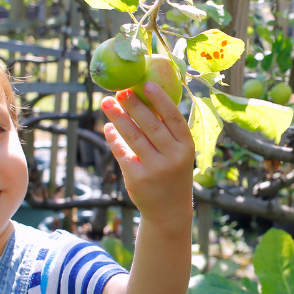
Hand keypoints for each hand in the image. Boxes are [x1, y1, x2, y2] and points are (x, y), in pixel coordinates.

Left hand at [101, 82, 194, 224]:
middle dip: (133, 104)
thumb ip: (166, 130)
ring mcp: (155, 168)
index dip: (160, 99)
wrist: (169, 210)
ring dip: (118, 117)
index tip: (146, 83)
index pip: (173, 118)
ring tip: (106, 103)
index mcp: (186, 146)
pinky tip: (108, 126)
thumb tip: (143, 97)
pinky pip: (122, 152)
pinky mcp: (137, 178)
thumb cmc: (172, 172)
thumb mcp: (178, 153)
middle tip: (120, 90)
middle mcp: (173, 157)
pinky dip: (113, 138)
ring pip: (133, 136)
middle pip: (150, 124)